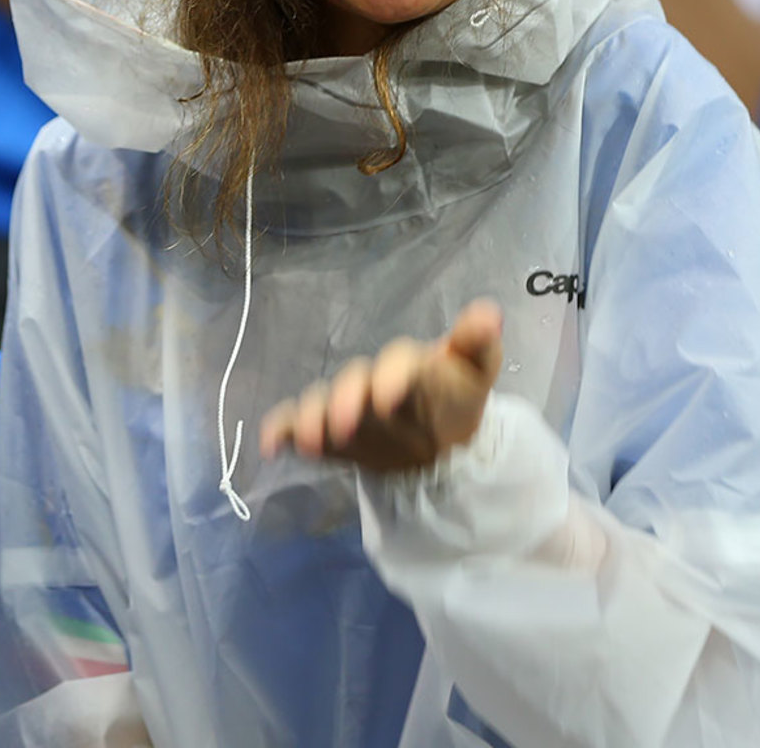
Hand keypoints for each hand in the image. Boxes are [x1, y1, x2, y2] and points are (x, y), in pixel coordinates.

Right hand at [259, 300, 503, 472]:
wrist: (439, 440)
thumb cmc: (454, 396)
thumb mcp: (476, 372)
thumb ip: (479, 345)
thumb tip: (490, 313)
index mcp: (406, 363)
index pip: (396, 360)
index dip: (391, 376)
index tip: (390, 400)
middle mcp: (369, 379)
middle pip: (351, 380)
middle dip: (345, 399)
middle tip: (344, 425)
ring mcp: (343, 403)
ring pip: (320, 401)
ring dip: (311, 417)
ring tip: (309, 442)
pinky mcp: (325, 429)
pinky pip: (293, 421)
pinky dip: (279, 429)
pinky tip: (270, 447)